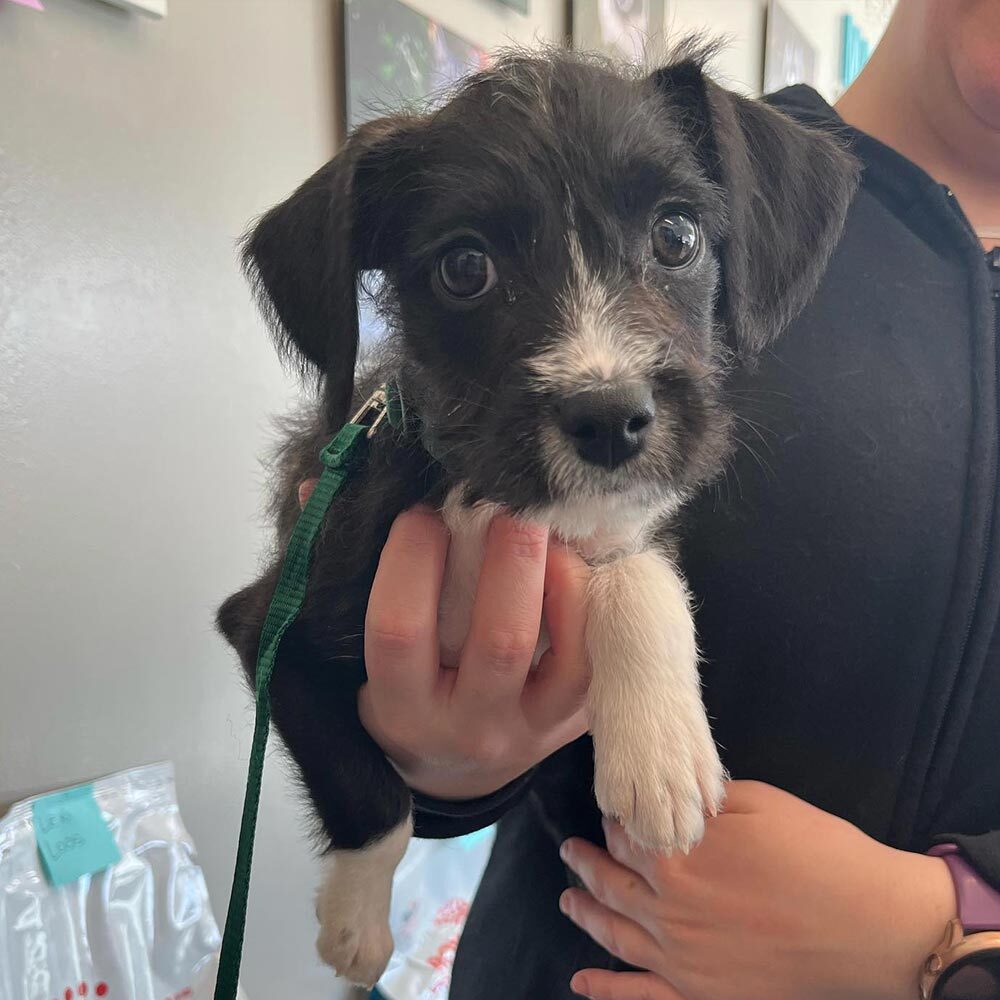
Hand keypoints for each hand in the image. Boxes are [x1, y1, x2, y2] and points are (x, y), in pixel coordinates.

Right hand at [343, 499, 589, 799]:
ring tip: (548, 525)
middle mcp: (468, 726)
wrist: (453, 769)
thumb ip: (340, 573)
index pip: (399, 630)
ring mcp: (531, 730)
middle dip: (509, 560)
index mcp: (399, 706)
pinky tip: (574, 562)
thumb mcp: (355, 651)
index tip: (419, 511)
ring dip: (562, 577)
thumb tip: (314, 490)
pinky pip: (597, 662)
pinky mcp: (574, 723)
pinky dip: (590, 605)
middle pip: (500, 641)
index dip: (410, 560)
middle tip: (508, 500)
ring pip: (566, 656)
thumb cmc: (400, 691)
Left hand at [559, 781, 955, 999]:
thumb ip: (704, 803)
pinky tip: (582, 982)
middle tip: (570, 848)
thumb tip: (675, 799)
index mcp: (678, 858)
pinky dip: (606, 991)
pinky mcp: (703, 996)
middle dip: (587, 861)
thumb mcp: (758, 803)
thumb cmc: (819, 855)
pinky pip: (641, 997)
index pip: (627, 833)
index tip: (612, 810)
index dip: (616, 819)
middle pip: (612, 880)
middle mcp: (667, 909)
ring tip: (567, 898)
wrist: (873, 927)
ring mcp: (681, 959)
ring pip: (615, 933)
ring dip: (585, 913)